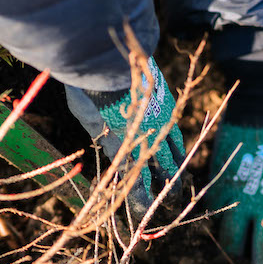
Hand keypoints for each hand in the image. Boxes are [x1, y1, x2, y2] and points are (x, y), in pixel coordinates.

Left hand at [65, 57, 185, 212]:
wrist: (107, 53)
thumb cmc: (87, 84)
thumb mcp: (84, 113)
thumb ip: (98, 131)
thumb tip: (107, 142)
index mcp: (122, 143)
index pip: (135, 180)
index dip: (141, 198)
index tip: (143, 210)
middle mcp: (145, 135)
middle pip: (162, 170)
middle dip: (166, 190)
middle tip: (169, 203)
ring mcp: (159, 119)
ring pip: (174, 152)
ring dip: (176, 170)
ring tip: (178, 183)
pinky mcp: (166, 104)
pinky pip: (175, 131)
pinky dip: (177, 146)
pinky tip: (178, 152)